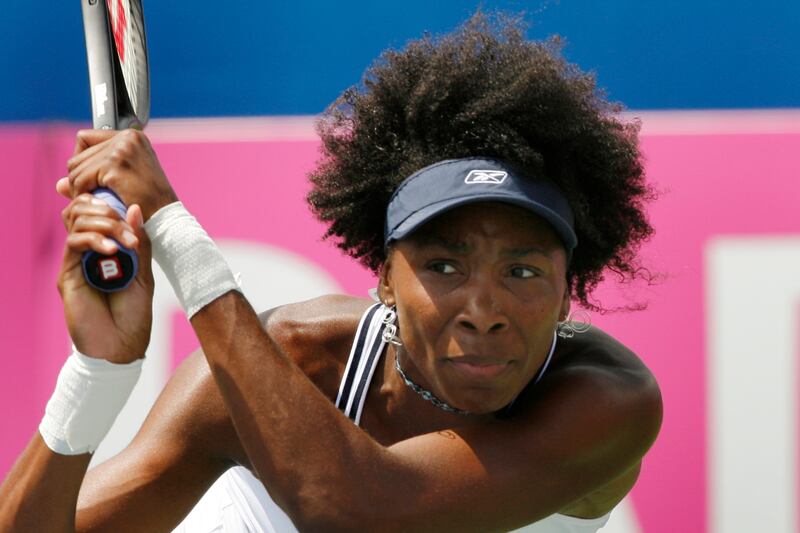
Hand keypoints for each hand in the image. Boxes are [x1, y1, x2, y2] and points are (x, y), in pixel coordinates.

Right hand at [57, 193, 153, 362]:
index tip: (132, 209)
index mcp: (106, 248)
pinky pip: (74, 244)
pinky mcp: (68, 275)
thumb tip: (135, 208)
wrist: (121, 347)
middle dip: (107, 210)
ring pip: (77, 221)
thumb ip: (139, 242)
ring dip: (105, 224)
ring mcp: (75, 262)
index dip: (109, 202)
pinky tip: (114, 251)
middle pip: (82, 209)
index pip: (97, 212)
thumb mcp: (144, 273)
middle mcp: (87, 252)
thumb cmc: (134, 313)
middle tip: (129, 229)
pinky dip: (95, 240)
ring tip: (126, 241)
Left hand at [60, 129, 177, 220]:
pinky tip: (97, 204)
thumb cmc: (150, 205)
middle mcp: (128, 137)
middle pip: (78, 153)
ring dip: (79, 187)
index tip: (91, 180)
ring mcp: (122, 149)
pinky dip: (82, 194)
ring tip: (95, 201)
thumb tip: (59, 184)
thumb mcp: (122, 184)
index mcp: (133, 137)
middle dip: (80, 177)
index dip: (84, 162)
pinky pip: (80, 179)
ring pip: (75, 167)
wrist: (166, 219)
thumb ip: (93, 177)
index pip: (86, 138)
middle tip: (92, 196)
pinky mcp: (115, 164)